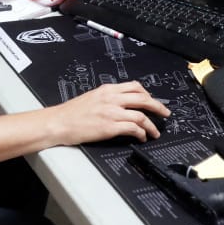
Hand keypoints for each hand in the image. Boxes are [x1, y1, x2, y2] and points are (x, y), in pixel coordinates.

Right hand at [48, 81, 169, 145]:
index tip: (152, 100)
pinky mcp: (109, 127)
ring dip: (152, 124)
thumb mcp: (91, 98)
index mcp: (107, 90)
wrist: (58, 122)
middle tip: (165, 113)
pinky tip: (142, 137)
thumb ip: (107, 98)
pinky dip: (141, 133)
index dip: (147, 94)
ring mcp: (111, 112)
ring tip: (155, 132)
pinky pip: (133, 128)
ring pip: (141, 115)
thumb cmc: (71, 113)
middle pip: (142, 98)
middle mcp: (111, 98)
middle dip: (157, 106)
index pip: (134, 87)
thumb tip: (121, 104)